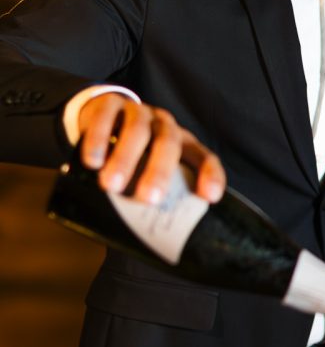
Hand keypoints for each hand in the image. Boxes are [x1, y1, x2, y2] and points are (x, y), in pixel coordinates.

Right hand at [77, 93, 225, 204]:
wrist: (103, 115)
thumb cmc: (133, 155)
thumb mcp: (148, 170)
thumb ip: (153, 192)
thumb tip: (149, 242)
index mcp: (183, 144)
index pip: (205, 157)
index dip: (210, 175)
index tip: (209, 198)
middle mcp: (165, 125)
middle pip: (168, 144)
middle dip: (160, 172)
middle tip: (147, 199)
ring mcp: (139, 112)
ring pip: (137, 131)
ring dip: (125, 159)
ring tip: (110, 185)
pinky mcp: (110, 104)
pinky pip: (106, 118)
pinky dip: (98, 139)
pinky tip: (92, 162)